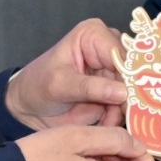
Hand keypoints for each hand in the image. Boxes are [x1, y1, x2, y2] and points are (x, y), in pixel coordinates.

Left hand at [6, 18, 128, 129]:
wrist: (27, 107)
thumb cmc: (37, 86)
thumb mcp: (60, 85)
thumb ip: (91, 88)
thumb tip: (123, 93)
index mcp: (93, 35)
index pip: (121, 54)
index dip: (130, 76)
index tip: (133, 98)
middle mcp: (107, 48)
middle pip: (132, 72)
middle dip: (130, 95)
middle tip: (127, 115)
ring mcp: (112, 71)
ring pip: (132, 90)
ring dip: (124, 109)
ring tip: (110, 122)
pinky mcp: (112, 91)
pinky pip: (125, 104)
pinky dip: (118, 117)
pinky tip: (107, 125)